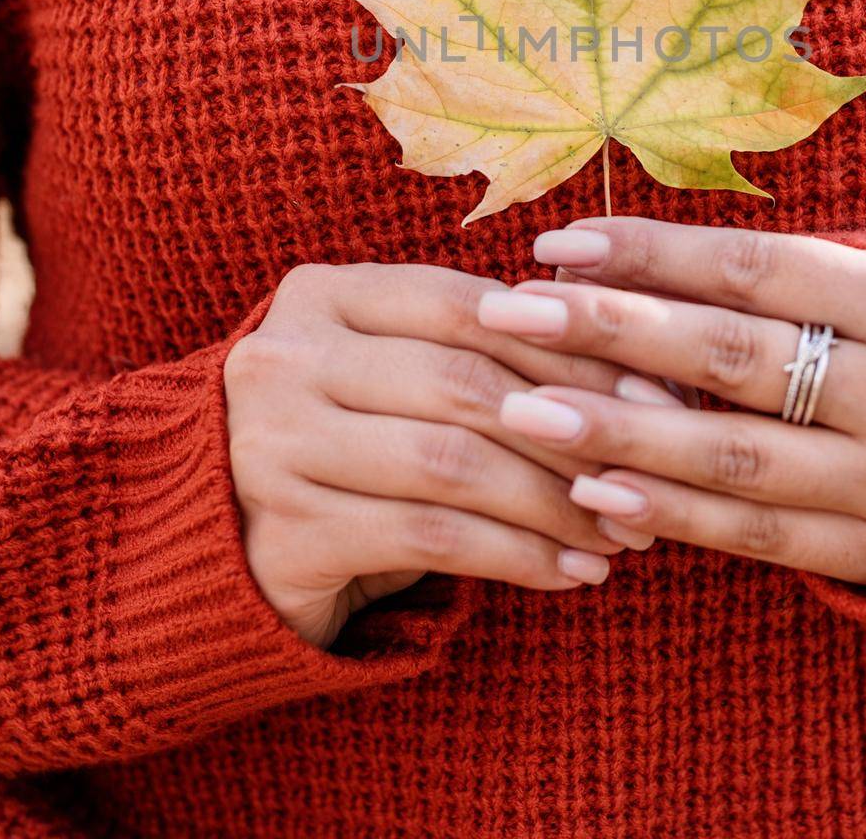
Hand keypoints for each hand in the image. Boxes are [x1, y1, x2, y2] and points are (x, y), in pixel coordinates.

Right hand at [224, 262, 676, 647]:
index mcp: (322, 294)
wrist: (213, 539)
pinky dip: (516, 555)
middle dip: (575, 428)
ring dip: (555, 500)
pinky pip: (429, 539)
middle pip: (463, 382)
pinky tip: (572, 572)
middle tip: (650, 469)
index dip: (567, 346)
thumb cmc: (345, 440)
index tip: (652, 389)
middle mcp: (284, 357)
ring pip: (452, 463)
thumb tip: (636, 366)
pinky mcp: (282, 533)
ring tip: (622, 530)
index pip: (466, 304)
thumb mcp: (396, 375)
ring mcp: (270, 445)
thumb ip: (482, 352)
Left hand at [479, 218, 865, 588]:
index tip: (561, 240)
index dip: (653, 253)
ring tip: (524, 406)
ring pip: (732, 452)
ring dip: (618, 429)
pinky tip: (595, 490)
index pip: (755, 269)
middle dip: (608, 329)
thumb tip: (632, 268)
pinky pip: (757, 531)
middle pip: (731, 355)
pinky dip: (671, 511)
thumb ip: (783, 280)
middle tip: (509, 310)